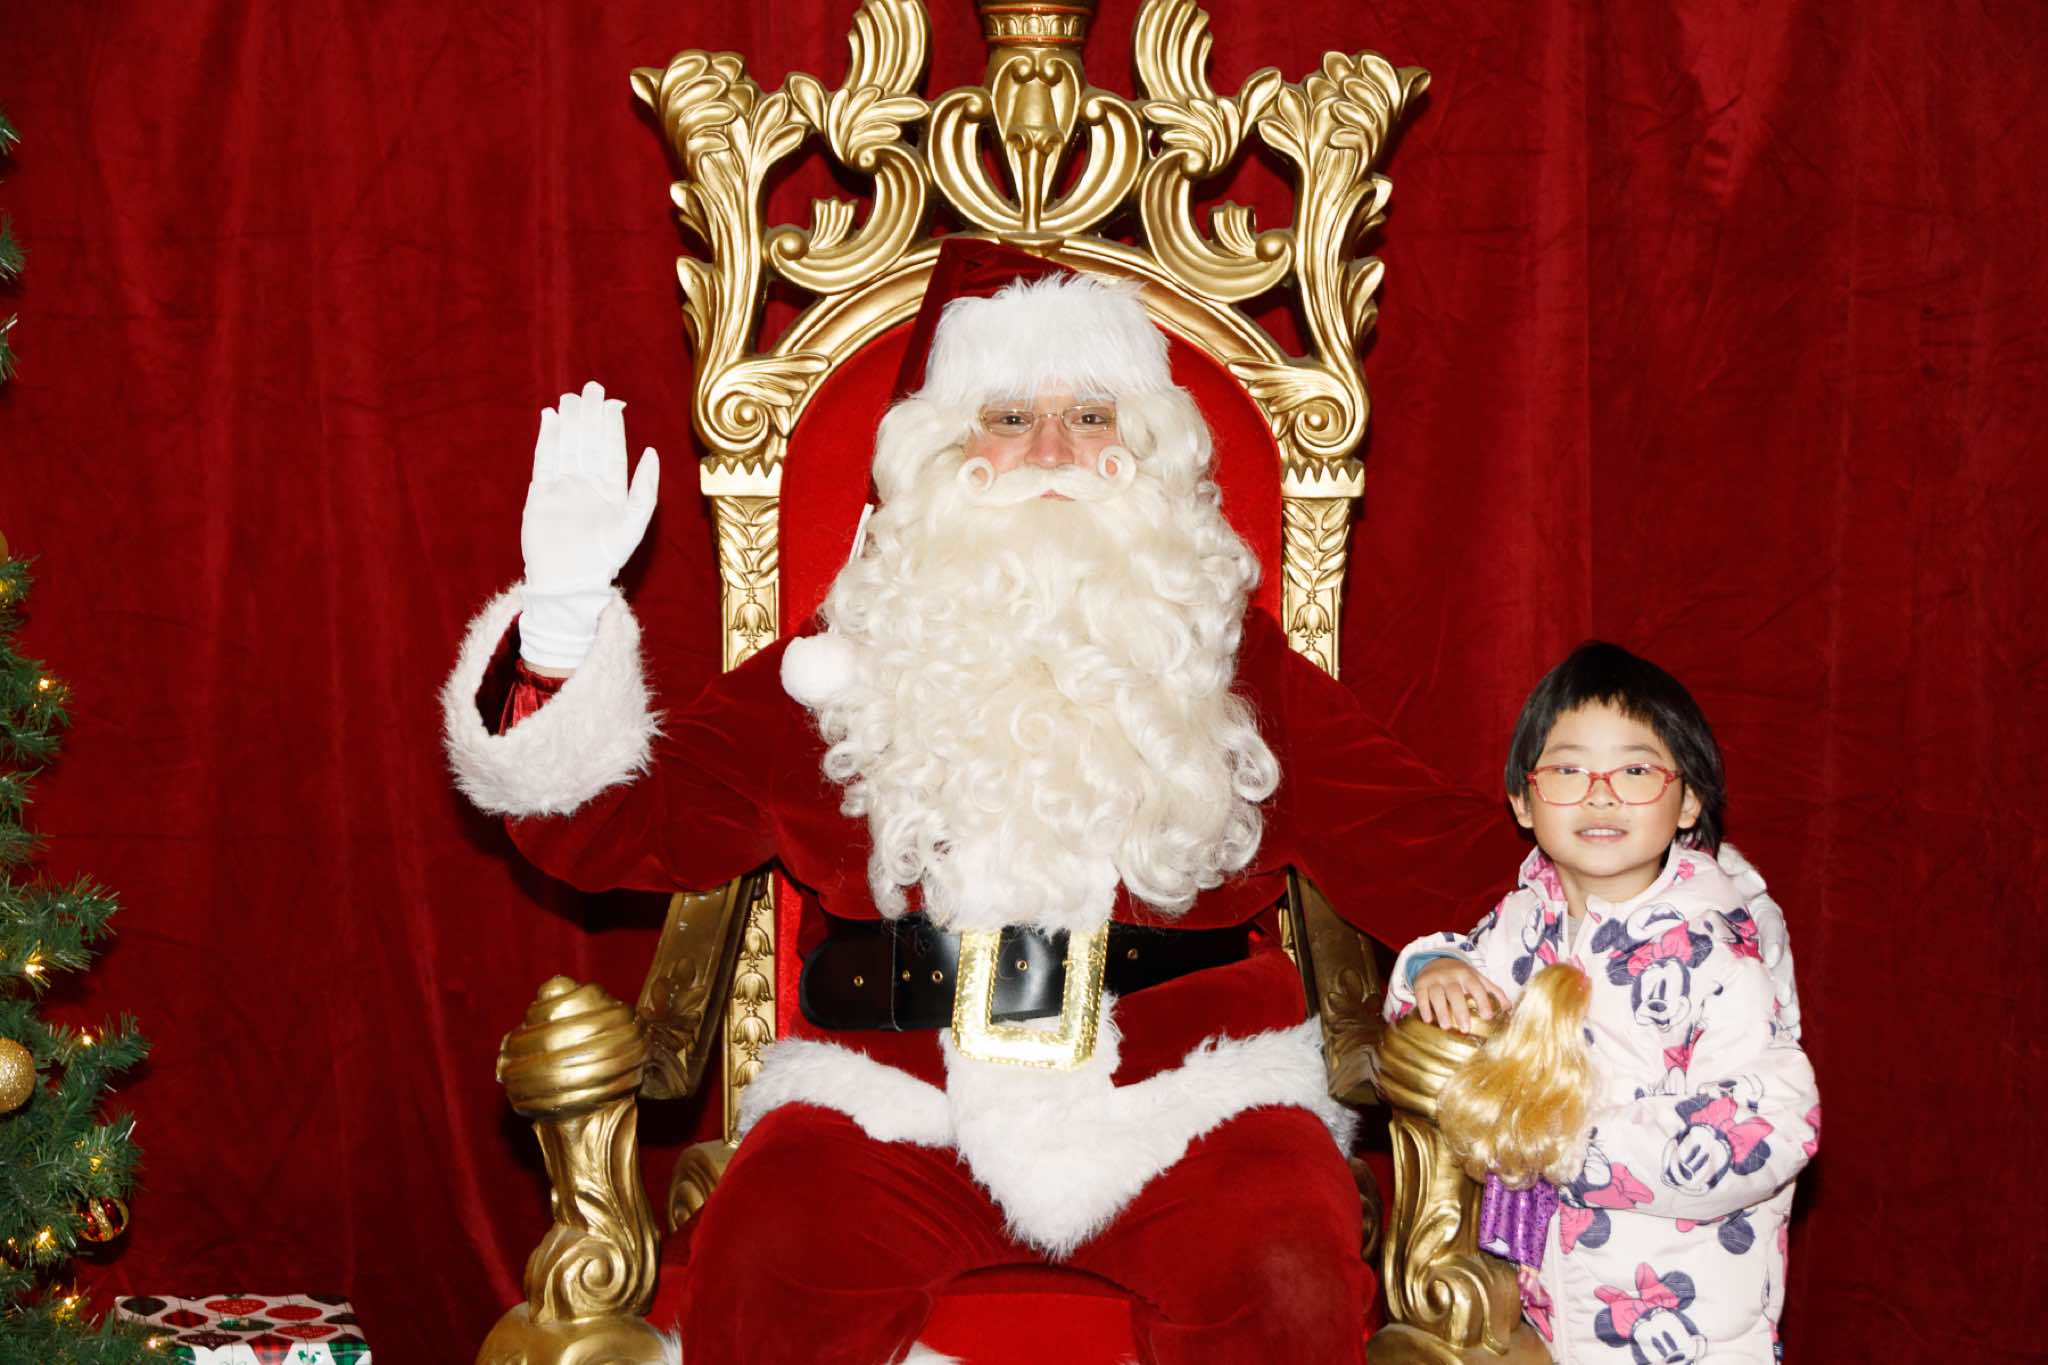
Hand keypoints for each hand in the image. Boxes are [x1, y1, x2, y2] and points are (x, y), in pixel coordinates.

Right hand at [516, 381, 659, 669]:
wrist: (567, 583)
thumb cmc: (604, 559)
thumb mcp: (634, 524)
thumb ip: (645, 489)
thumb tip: (651, 452)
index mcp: (612, 491)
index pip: (612, 451)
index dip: (612, 426)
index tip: (612, 402)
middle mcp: (587, 486)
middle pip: (588, 443)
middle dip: (590, 416)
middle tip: (591, 388)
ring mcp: (563, 488)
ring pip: (566, 447)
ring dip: (569, 423)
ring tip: (570, 398)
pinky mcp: (540, 495)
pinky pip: (544, 461)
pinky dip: (546, 440)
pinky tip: (549, 419)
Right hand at [1412, 959, 1511, 1033]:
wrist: (1435, 961)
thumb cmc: (1460, 975)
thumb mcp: (1477, 978)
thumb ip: (1493, 991)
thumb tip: (1509, 1008)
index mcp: (1467, 974)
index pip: (1476, 986)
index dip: (1482, 1000)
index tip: (1488, 1016)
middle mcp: (1450, 975)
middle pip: (1455, 992)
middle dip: (1460, 1010)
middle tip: (1465, 1029)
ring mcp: (1434, 979)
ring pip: (1437, 994)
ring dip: (1441, 1011)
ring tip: (1446, 1027)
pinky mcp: (1420, 983)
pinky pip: (1421, 995)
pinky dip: (1424, 1007)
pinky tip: (1428, 1020)